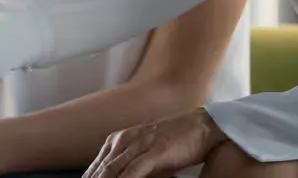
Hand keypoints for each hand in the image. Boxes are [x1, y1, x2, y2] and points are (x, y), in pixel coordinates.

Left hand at [83, 108, 227, 177]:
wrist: (203, 126)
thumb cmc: (176, 141)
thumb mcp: (147, 154)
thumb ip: (131, 168)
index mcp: (119, 139)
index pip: (95, 167)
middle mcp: (125, 139)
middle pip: (100, 171)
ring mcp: (139, 144)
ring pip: (111, 171)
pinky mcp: (154, 151)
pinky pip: (132, 172)